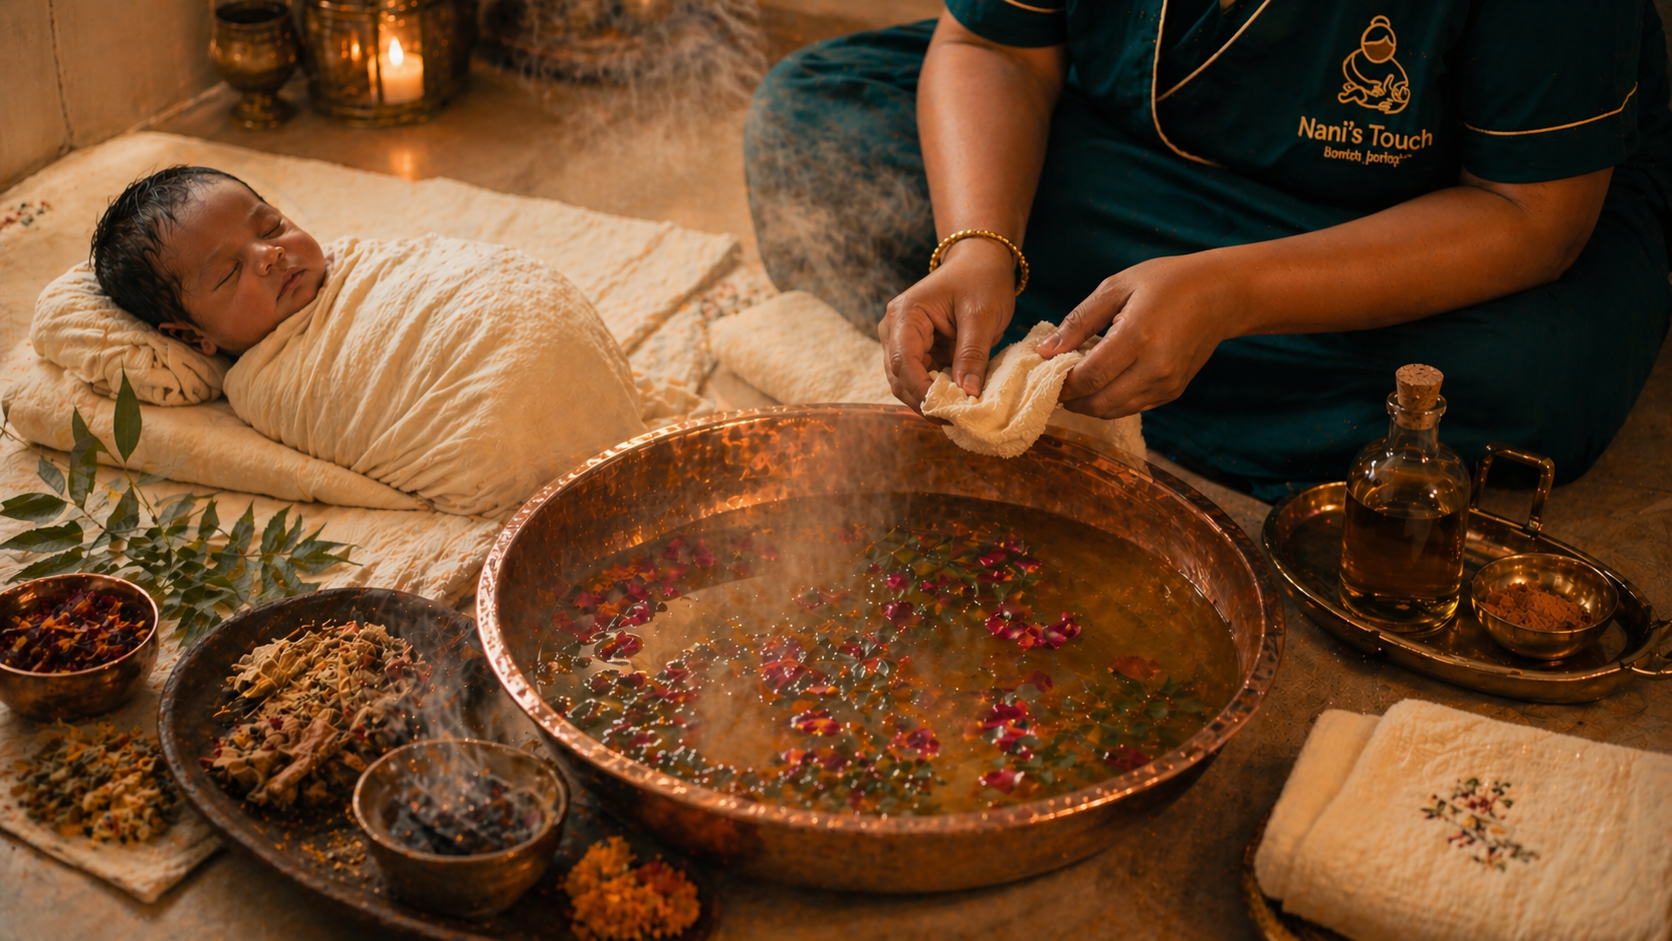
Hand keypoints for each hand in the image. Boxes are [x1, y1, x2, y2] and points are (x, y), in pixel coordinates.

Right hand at [879, 238, 1017, 411]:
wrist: (980, 261)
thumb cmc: (981, 279)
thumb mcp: (982, 315)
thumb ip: (972, 354)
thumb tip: (967, 394)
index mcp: (905, 315)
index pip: (904, 363)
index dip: (923, 392)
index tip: (948, 411)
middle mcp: (894, 329)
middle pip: (900, 379)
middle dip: (925, 402)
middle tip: (956, 420)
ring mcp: (902, 341)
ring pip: (907, 384)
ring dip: (931, 400)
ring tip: (958, 413)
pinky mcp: (917, 350)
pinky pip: (921, 378)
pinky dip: (937, 391)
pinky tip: (957, 400)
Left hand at [1036, 252, 1243, 417]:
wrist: (1222, 295)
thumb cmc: (1167, 283)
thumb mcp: (1117, 288)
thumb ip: (1078, 321)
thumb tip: (1045, 351)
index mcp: (1138, 337)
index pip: (1088, 377)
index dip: (1060, 382)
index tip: (1044, 373)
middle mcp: (1154, 368)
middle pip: (1098, 402)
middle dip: (1070, 399)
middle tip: (1054, 383)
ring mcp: (1167, 383)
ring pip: (1113, 411)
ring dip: (1088, 403)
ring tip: (1074, 383)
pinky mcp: (1173, 391)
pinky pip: (1132, 407)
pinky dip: (1110, 401)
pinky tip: (1101, 383)